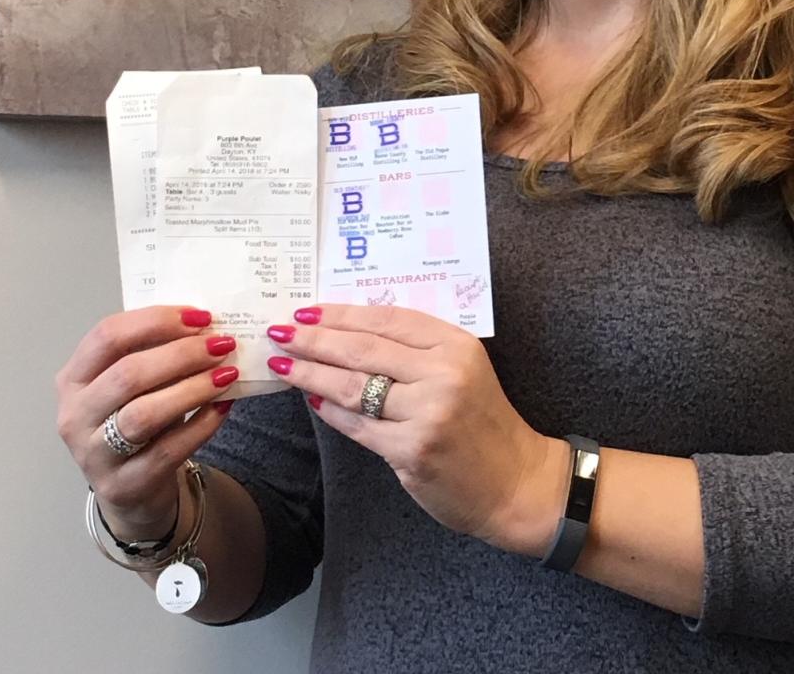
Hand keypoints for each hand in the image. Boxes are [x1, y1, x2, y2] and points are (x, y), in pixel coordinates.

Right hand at [55, 306, 238, 534]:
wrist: (131, 487)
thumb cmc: (134, 416)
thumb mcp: (134, 382)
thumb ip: (156, 351)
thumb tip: (206, 325)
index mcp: (74, 377)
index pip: (107, 336)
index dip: (156, 321)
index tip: (200, 317)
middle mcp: (75, 415)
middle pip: (128, 374)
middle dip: (182, 354)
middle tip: (222, 344)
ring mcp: (95, 454)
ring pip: (144, 414)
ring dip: (193, 388)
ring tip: (227, 373)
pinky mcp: (125, 484)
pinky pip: (168, 449)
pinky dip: (201, 424)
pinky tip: (223, 405)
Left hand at [266, 305, 567, 552]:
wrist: (514, 481)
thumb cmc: (483, 421)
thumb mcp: (463, 369)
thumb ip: (418, 350)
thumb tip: (351, 332)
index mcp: (456, 344)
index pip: (387, 319)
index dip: (342, 314)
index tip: (306, 311)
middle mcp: (443, 373)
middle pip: (363, 349)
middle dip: (315, 340)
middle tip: (279, 332)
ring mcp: (427, 413)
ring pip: (354, 386)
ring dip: (311, 373)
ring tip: (282, 364)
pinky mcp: (412, 451)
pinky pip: (359, 425)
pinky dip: (331, 411)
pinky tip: (312, 399)